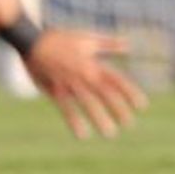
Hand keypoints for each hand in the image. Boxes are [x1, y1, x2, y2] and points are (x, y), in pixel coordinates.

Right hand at [21, 29, 147, 138]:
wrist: (32, 40)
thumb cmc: (61, 38)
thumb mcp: (86, 38)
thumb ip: (108, 43)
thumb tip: (128, 45)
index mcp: (93, 62)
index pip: (116, 79)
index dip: (130, 92)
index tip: (142, 106)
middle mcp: (84, 74)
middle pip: (105, 93)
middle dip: (118, 108)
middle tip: (129, 124)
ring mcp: (69, 83)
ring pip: (87, 103)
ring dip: (99, 118)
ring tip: (110, 134)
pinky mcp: (55, 90)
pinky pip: (66, 108)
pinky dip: (74, 121)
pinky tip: (82, 135)